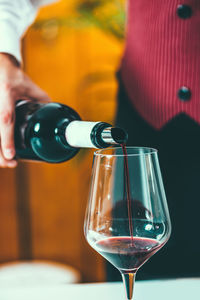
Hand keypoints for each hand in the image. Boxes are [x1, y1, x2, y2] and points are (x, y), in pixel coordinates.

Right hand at [0, 53, 49, 167]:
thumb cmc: (15, 77)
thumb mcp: (31, 87)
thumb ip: (43, 102)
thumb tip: (56, 119)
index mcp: (7, 94)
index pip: (6, 119)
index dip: (7, 139)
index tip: (12, 155)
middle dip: (0, 153)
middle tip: (12, 164)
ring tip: (7, 162)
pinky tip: (1, 152)